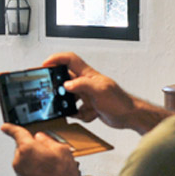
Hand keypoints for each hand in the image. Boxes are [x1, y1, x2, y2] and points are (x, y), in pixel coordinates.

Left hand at [1, 123, 80, 175]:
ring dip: (36, 159)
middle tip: (50, 153)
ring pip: (27, 158)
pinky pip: (28, 168)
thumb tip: (41, 138)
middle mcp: (19, 159)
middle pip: (25, 146)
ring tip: (52, 167)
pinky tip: (49, 174)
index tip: (5, 127)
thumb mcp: (62, 151)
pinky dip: (36, 168)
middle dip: (35, 147)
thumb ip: (48, 140)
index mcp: (27, 148)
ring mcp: (20, 171)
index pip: (16, 132)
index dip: (10, 128)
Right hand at [43, 52, 171, 134]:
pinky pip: (75, 109)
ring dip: (70, 105)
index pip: (69, 59)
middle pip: (64, 79)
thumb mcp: (100, 91)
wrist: (129, 116)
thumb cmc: (120, 102)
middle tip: (54, 94)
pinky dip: (79, 114)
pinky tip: (89, 115)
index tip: (45, 65)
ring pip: (69, 97)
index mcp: (88, 75)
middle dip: (59, 88)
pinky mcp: (88, 105)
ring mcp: (86, 94)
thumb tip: (66, 84)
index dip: (56, 59)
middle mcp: (85, 83)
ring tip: (78, 109)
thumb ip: (82, 85)